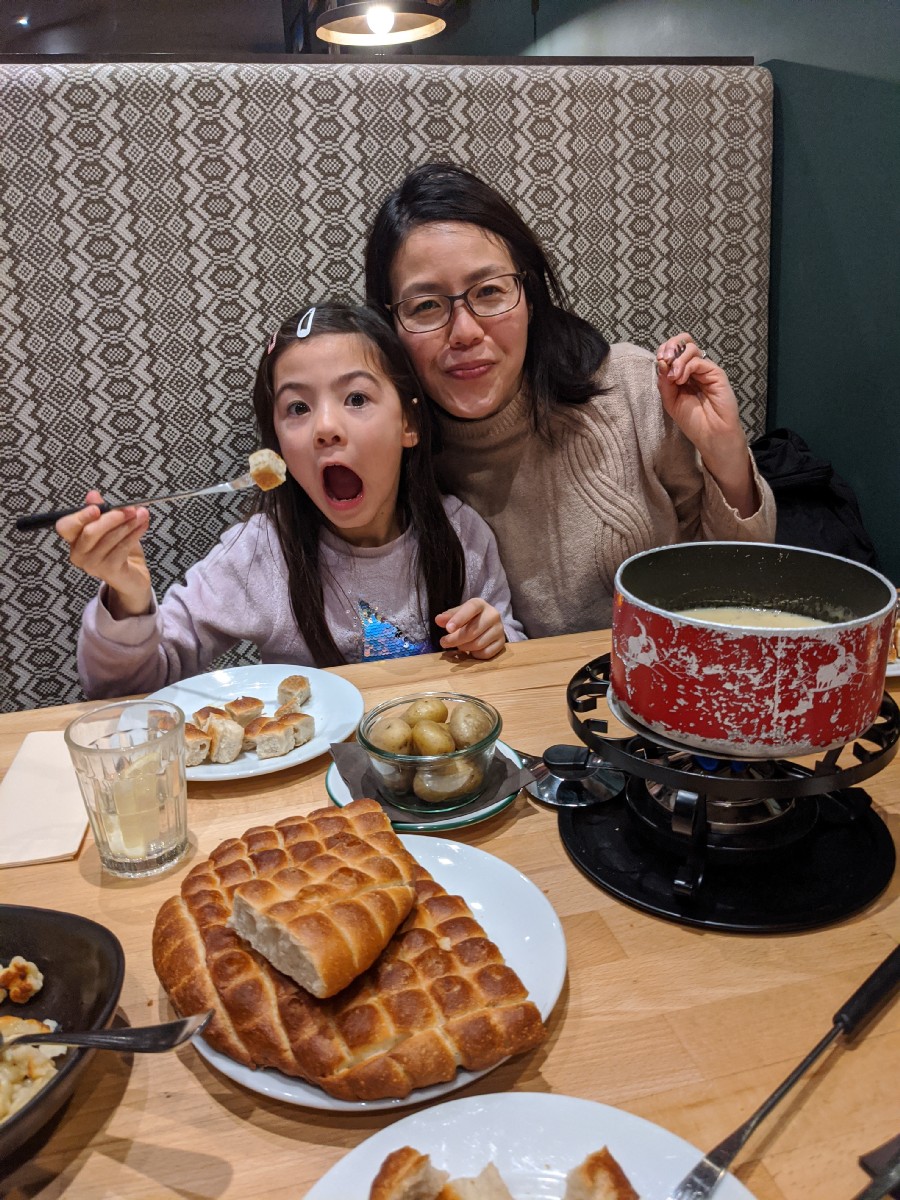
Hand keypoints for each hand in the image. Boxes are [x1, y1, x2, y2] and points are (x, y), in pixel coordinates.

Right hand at [55, 491, 152, 617]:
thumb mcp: (110, 527)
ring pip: (109, 538)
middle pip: (90, 531)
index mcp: (74, 540)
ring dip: (128, 524)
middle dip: (112, 517)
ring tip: (142, 514)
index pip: (65, 526)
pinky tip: (143, 526)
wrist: (132, 577)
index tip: (97, 507)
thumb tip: (93, 495)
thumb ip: (101, 511)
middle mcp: (79, 554)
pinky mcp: (109, 571)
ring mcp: (92, 565)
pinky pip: (122, 548)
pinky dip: (134, 534)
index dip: (80, 516)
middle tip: (130, 509)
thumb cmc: (118, 550)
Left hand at [435, 599, 505, 659]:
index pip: (471, 608)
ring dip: (464, 647)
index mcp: (480, 604)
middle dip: (455, 639)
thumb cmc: (470, 617)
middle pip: (472, 631)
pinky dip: (475, 654)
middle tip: (444, 642)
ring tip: (459, 645)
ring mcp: (499, 629)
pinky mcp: (502, 643)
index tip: (448, 629)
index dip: (459, 619)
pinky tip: (471, 650)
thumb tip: (438, 620)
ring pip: (478, 644)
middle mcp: (493, 615)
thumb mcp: (459, 613)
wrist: (488, 623)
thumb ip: (448, 617)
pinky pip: (485, 653)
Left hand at [655, 333, 756, 515]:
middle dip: (670, 346)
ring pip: (691, 348)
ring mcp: (706, 370)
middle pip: (684, 342)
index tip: (658, 361)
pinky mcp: (716, 373)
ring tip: (673, 377)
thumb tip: (661, 361)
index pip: (673, 351)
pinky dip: (685, 367)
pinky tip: (680, 380)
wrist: (710, 435)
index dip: (664, 350)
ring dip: (677, 359)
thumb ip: (664, 382)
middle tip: (663, 359)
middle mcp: (694, 369)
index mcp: (682, 374)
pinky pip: (698, 361)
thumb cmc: (693, 421)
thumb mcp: (670, 401)